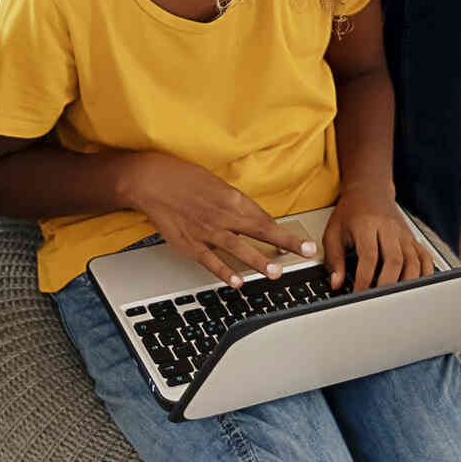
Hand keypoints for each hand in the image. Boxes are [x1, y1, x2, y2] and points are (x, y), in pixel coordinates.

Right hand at [120, 152, 316, 287]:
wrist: (153, 181)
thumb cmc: (186, 179)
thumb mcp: (218, 185)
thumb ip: (236, 205)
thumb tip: (253, 219)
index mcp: (233, 199)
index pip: (265, 219)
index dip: (286, 232)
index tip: (304, 242)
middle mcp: (224, 215)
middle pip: (260, 231)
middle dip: (286, 243)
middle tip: (307, 252)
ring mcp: (207, 231)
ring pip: (238, 248)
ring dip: (258, 261)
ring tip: (276, 272)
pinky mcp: (190, 244)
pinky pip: (210, 260)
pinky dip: (224, 272)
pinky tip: (237, 282)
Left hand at [323, 181, 434, 293]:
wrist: (369, 189)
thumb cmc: (350, 212)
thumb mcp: (334, 232)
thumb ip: (334, 259)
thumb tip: (336, 283)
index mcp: (367, 225)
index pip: (369, 257)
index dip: (365, 279)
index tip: (359, 294)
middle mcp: (388, 228)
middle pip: (394, 260)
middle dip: (387, 284)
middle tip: (378, 301)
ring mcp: (403, 233)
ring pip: (413, 260)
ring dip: (407, 282)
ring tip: (397, 298)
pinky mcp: (412, 237)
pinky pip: (424, 256)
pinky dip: (425, 272)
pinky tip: (418, 285)